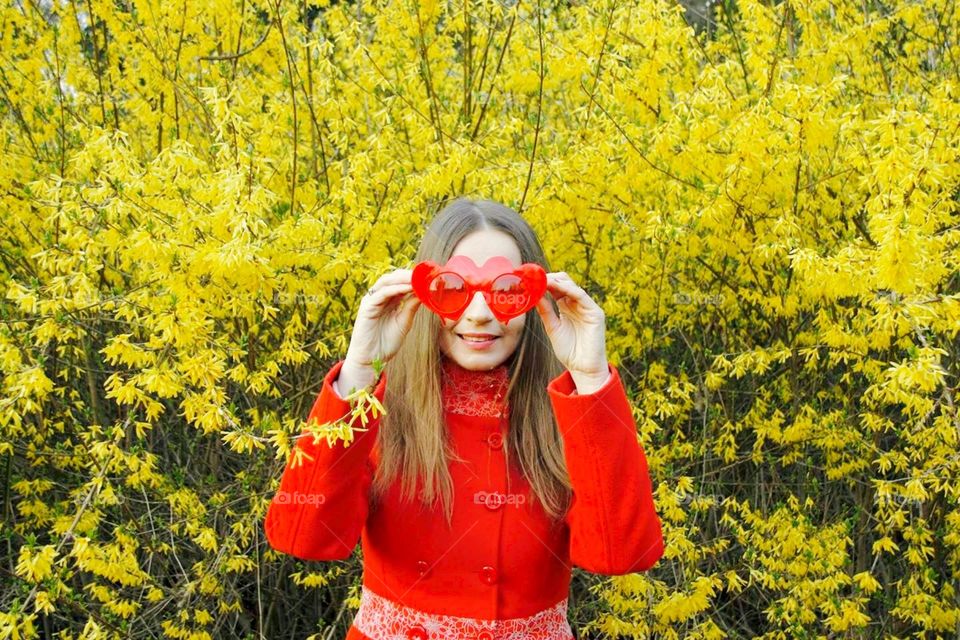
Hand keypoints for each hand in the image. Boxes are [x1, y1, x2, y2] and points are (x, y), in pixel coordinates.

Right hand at [344, 268, 421, 370]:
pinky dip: (395, 289)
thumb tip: (424, 292)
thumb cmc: (387, 343)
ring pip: (387, 282)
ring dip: (403, 278)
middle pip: (393, 278)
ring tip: (418, 278)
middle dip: (409, 275)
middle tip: (426, 274)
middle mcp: (379, 297)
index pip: (401, 283)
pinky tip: (408, 288)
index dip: (414, 278)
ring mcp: (372, 301)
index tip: (430, 276)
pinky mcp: (366, 307)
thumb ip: (411, 306)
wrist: (372, 360)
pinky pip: (382, 294)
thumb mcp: (404, 321)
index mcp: (389, 300)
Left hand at [533, 272, 608, 387]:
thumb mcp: (552, 327)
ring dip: (556, 281)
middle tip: (533, 278)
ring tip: (541, 280)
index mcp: (567, 307)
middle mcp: (578, 304)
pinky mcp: (595, 313)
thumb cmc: (569, 351)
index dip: (544, 282)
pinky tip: (555, 287)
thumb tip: (534, 294)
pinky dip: (568, 289)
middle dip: (549, 278)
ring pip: (572, 286)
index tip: (528, 279)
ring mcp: (587, 307)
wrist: (582, 368)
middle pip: (565, 282)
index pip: (557, 288)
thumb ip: (545, 311)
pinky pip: (581, 296)